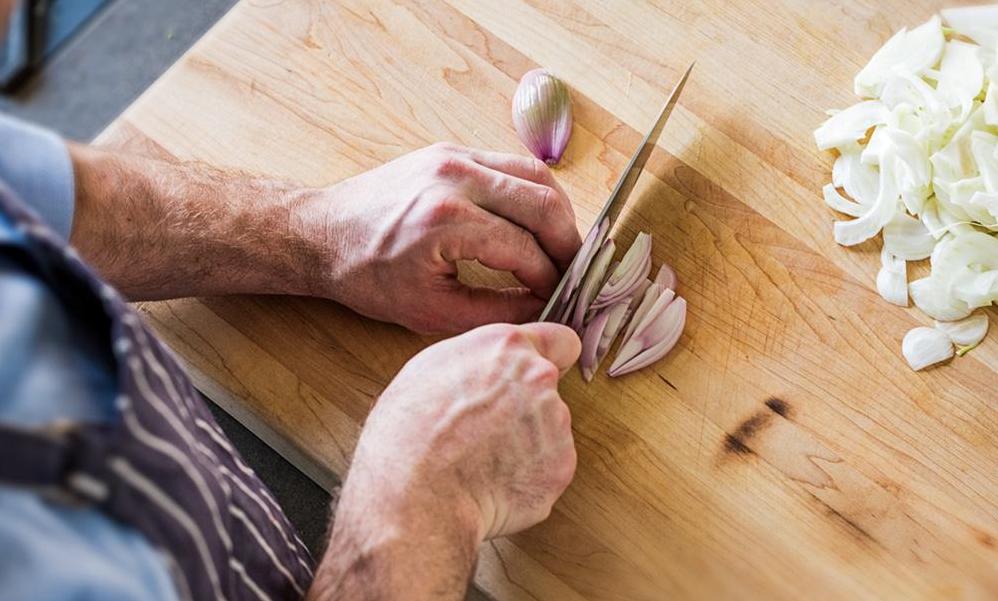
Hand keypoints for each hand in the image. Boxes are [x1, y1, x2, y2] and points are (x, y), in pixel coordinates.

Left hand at [291, 143, 581, 333]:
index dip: (551, 279)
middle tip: (573, 273)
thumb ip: (494, 311)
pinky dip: (532, 194)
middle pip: (544, 203)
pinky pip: (511, 165)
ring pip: (535, 175)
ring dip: (556, 213)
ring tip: (559, 248)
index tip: (561, 299)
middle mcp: (456, 178)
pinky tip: (532, 223)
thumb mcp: (430, 310)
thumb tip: (544, 310)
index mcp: (447, 221)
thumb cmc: (367, 276)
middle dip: (568, 243)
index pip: (526, 249)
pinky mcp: (451, 151)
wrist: (321, 234)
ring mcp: (455, 157)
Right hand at [310, 322, 579, 599]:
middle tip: (487, 429)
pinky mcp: (560, 467)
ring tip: (481, 460)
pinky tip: (492, 482)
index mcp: (507, 346)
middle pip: (548, 389)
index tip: (545, 371)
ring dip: (526, 443)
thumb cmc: (408, 434)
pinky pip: (548, 468)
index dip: (553, 357)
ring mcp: (555, 423)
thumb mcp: (429, 369)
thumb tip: (487, 370)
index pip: (561, 341)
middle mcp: (539, 378)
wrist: (417, 496)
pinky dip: (528, 477)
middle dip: (526, 405)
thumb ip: (477, 362)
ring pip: (549, 431)